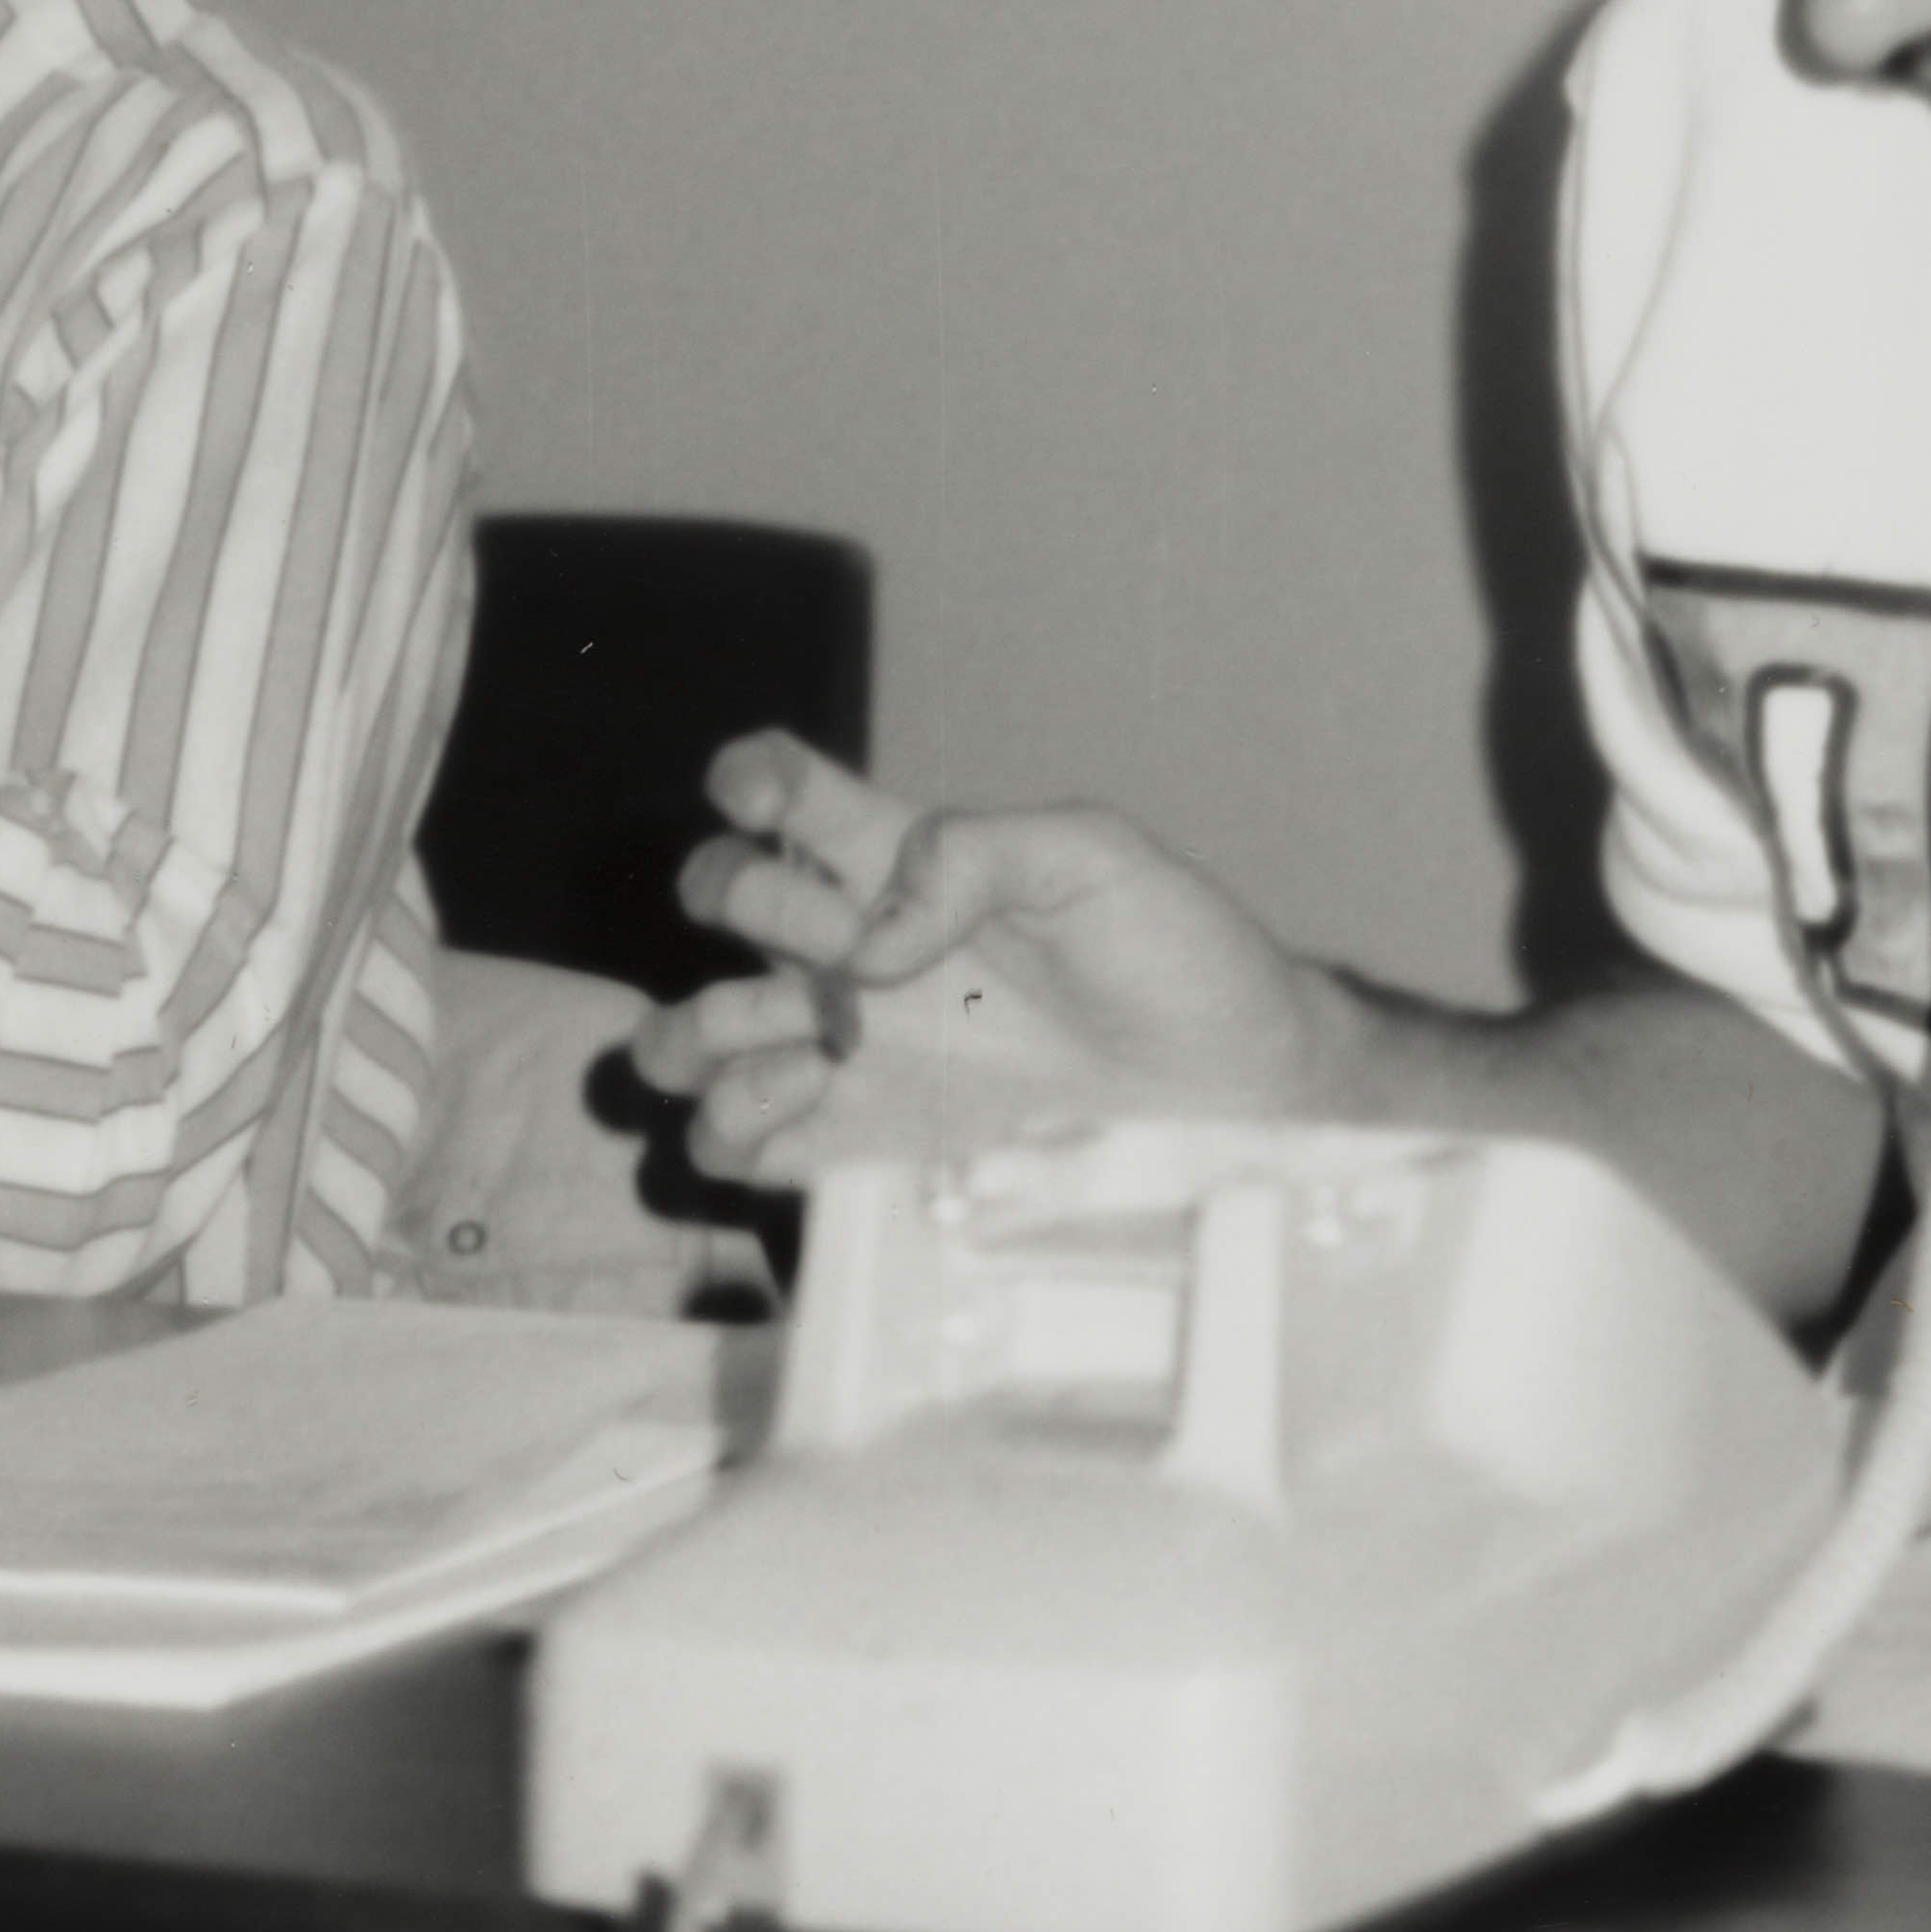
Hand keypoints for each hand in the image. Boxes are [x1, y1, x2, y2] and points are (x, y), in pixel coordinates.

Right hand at [633, 731, 1336, 1185]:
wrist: (1234, 1095)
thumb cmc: (1179, 959)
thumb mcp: (1095, 859)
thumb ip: (973, 856)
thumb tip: (871, 939)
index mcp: (909, 865)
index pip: (794, 797)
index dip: (752, 781)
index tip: (757, 795)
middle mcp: (861, 953)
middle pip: (727, 897)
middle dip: (732, 895)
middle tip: (825, 941)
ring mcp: (854, 1057)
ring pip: (697, 1032)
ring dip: (696, 1029)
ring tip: (791, 1045)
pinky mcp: (862, 1150)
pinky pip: (739, 1144)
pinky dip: (729, 1125)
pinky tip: (803, 1105)